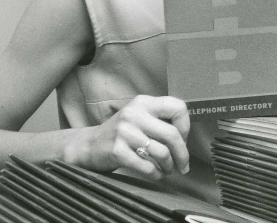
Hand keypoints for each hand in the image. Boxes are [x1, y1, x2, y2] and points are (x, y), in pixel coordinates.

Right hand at [63, 95, 189, 180]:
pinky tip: (155, 173)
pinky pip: (147, 167)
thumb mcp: (139, 116)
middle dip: (183, 154)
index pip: (178, 107)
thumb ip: (159, 119)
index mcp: (143, 102)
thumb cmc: (122, 132)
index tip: (183, 139)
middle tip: (184, 165)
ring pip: (162, 153)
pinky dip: (156, 174)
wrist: (89, 144)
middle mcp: (134, 113)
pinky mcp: (117, 151)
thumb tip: (186, 135)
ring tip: (167, 169)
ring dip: (169, 166)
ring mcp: (125, 132)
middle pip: (172, 134)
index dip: (185, 126)